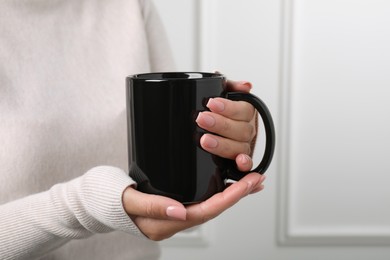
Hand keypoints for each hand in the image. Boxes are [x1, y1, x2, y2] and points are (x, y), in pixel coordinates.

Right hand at [123, 172, 264, 240]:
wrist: (99, 202)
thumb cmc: (111, 201)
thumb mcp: (129, 201)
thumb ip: (153, 207)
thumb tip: (180, 212)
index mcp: (166, 224)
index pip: (205, 212)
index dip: (227, 198)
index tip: (245, 185)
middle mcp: (175, 221)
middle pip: (213, 209)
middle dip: (237, 194)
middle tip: (257, 179)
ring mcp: (176, 214)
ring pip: (210, 204)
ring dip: (232, 193)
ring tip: (251, 181)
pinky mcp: (175, 204)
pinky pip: (202, 199)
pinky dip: (218, 190)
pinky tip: (227, 183)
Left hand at [196, 79, 256, 170]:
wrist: (205, 121)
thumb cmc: (214, 109)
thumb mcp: (220, 93)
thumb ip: (229, 85)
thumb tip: (245, 86)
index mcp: (246, 112)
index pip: (243, 110)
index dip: (228, 108)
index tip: (211, 103)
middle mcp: (248, 130)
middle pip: (241, 130)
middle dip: (220, 124)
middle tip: (202, 119)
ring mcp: (244, 146)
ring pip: (240, 147)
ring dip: (223, 144)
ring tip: (205, 140)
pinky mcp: (238, 161)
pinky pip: (246, 165)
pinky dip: (245, 164)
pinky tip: (239, 162)